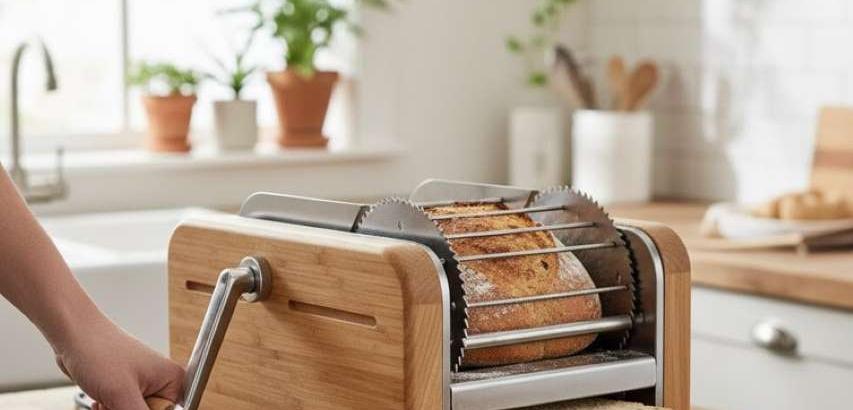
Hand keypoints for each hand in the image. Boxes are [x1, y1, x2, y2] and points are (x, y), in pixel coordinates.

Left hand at [55, 317, 183, 409]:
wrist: (74, 336)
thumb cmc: (99, 352)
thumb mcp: (122, 394)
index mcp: (173, 379)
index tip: (128, 406)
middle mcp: (161, 381)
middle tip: (112, 404)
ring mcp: (143, 384)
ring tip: (104, 400)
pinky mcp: (126, 387)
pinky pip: (122, 408)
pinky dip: (109, 409)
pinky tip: (100, 400)